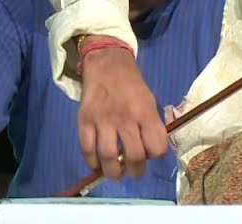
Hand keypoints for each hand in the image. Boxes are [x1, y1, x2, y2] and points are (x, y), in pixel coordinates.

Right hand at [76, 40, 168, 180]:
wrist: (108, 65)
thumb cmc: (132, 86)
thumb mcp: (150, 101)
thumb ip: (151, 125)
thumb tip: (151, 152)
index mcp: (146, 113)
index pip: (157, 147)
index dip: (155, 156)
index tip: (150, 155)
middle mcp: (126, 118)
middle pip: (134, 156)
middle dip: (136, 171)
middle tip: (133, 173)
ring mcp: (103, 120)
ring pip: (108, 157)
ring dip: (113, 172)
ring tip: (115, 174)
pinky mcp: (84, 120)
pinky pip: (87, 149)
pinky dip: (92, 162)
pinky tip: (97, 164)